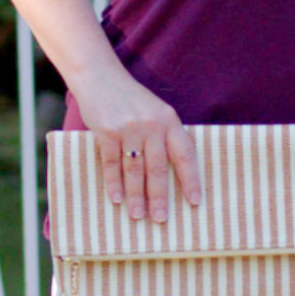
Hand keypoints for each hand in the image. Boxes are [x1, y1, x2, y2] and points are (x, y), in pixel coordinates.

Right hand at [70, 66, 201, 222]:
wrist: (99, 76)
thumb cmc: (131, 98)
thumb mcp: (156, 111)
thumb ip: (165, 135)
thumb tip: (173, 171)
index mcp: (169, 120)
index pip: (185, 154)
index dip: (191, 179)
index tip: (195, 201)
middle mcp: (151, 125)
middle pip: (158, 168)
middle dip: (159, 196)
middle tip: (160, 219)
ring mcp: (128, 128)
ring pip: (134, 169)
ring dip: (135, 195)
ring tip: (138, 215)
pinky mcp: (106, 131)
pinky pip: (112, 163)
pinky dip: (113, 183)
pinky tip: (116, 198)